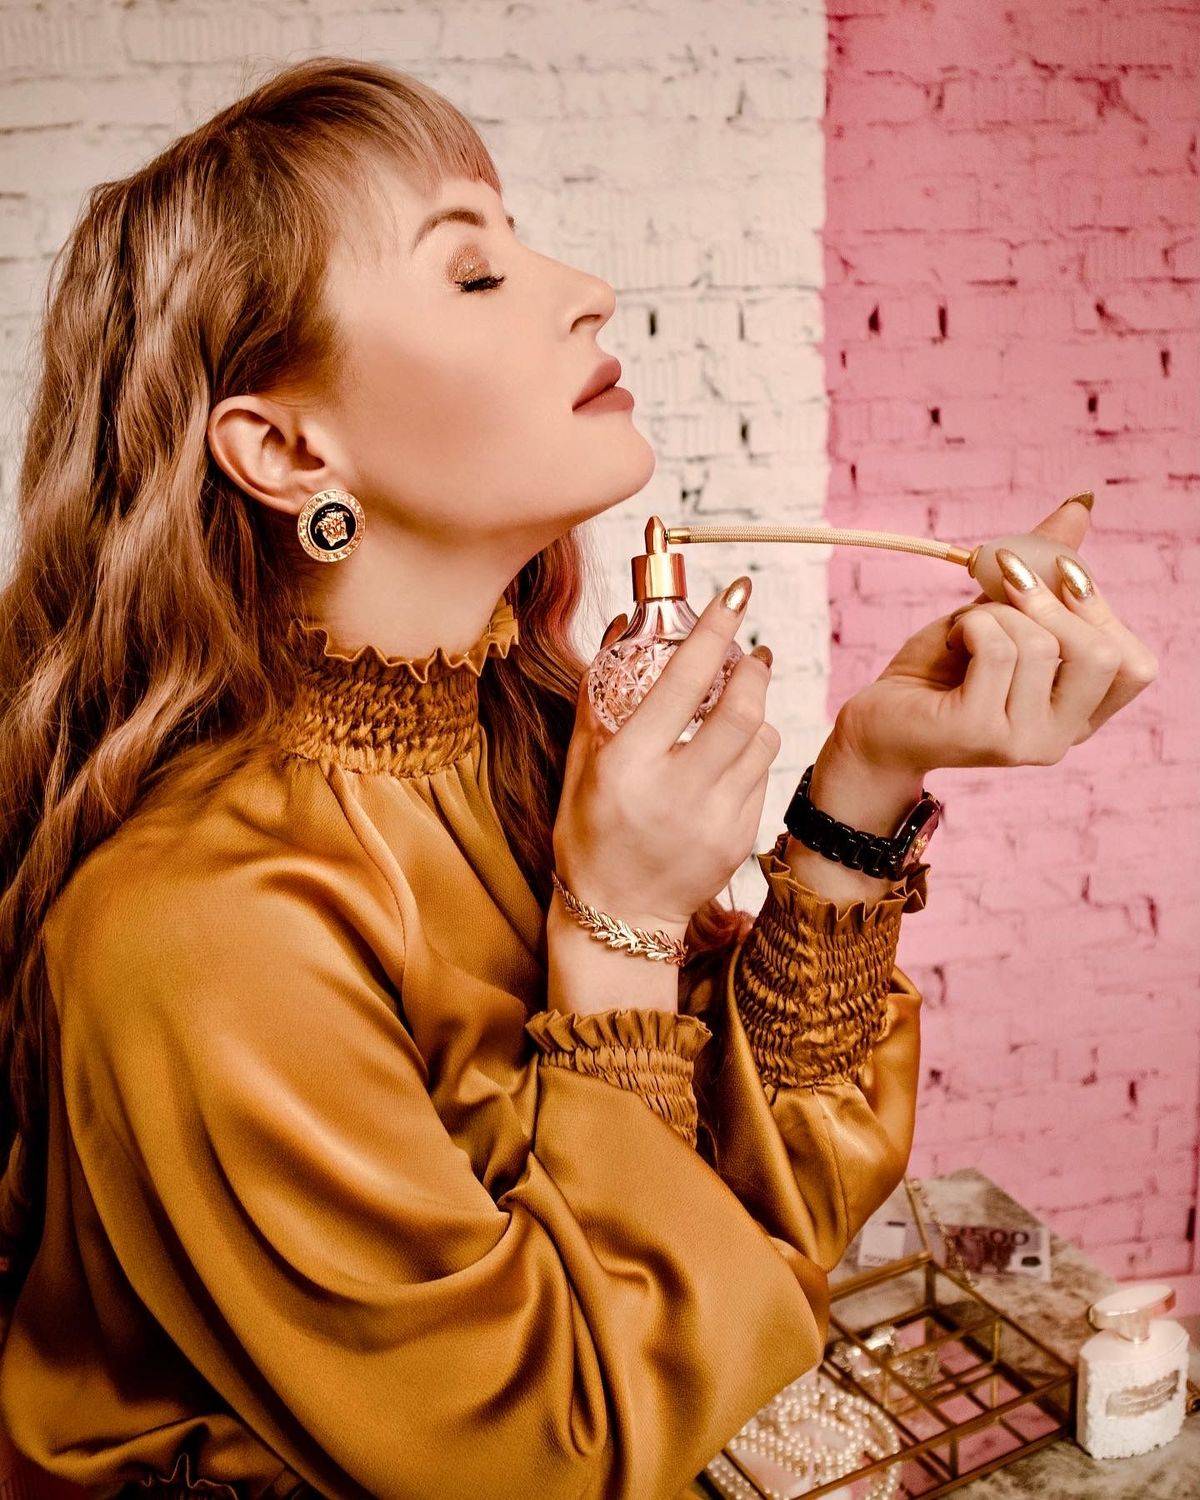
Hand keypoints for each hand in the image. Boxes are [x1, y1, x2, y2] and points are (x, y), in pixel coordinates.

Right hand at [553, 582, 777, 929]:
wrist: (619, 919)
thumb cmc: (590, 834)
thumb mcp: (580, 765)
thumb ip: (600, 696)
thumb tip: (621, 626)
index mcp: (629, 765)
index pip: (684, 682)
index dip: (715, 631)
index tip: (735, 594)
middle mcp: (676, 791)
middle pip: (741, 710)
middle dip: (754, 669)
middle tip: (752, 651)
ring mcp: (715, 819)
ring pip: (763, 740)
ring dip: (755, 713)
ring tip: (736, 708)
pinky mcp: (740, 840)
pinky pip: (763, 776)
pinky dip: (752, 755)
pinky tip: (727, 759)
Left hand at [833, 495, 1159, 775]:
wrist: (878, 721)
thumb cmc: (941, 670)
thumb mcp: (1002, 615)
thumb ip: (1045, 574)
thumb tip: (1079, 507)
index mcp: (1079, 715)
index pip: (1135, 665)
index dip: (1102, 610)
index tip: (1059, 574)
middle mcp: (1060, 738)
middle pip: (1104, 656)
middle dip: (1054, 603)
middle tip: (1009, 586)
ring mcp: (1023, 742)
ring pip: (1040, 644)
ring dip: (996, 613)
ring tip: (967, 628)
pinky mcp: (979, 731)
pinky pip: (997, 649)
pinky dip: (972, 625)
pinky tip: (954, 638)